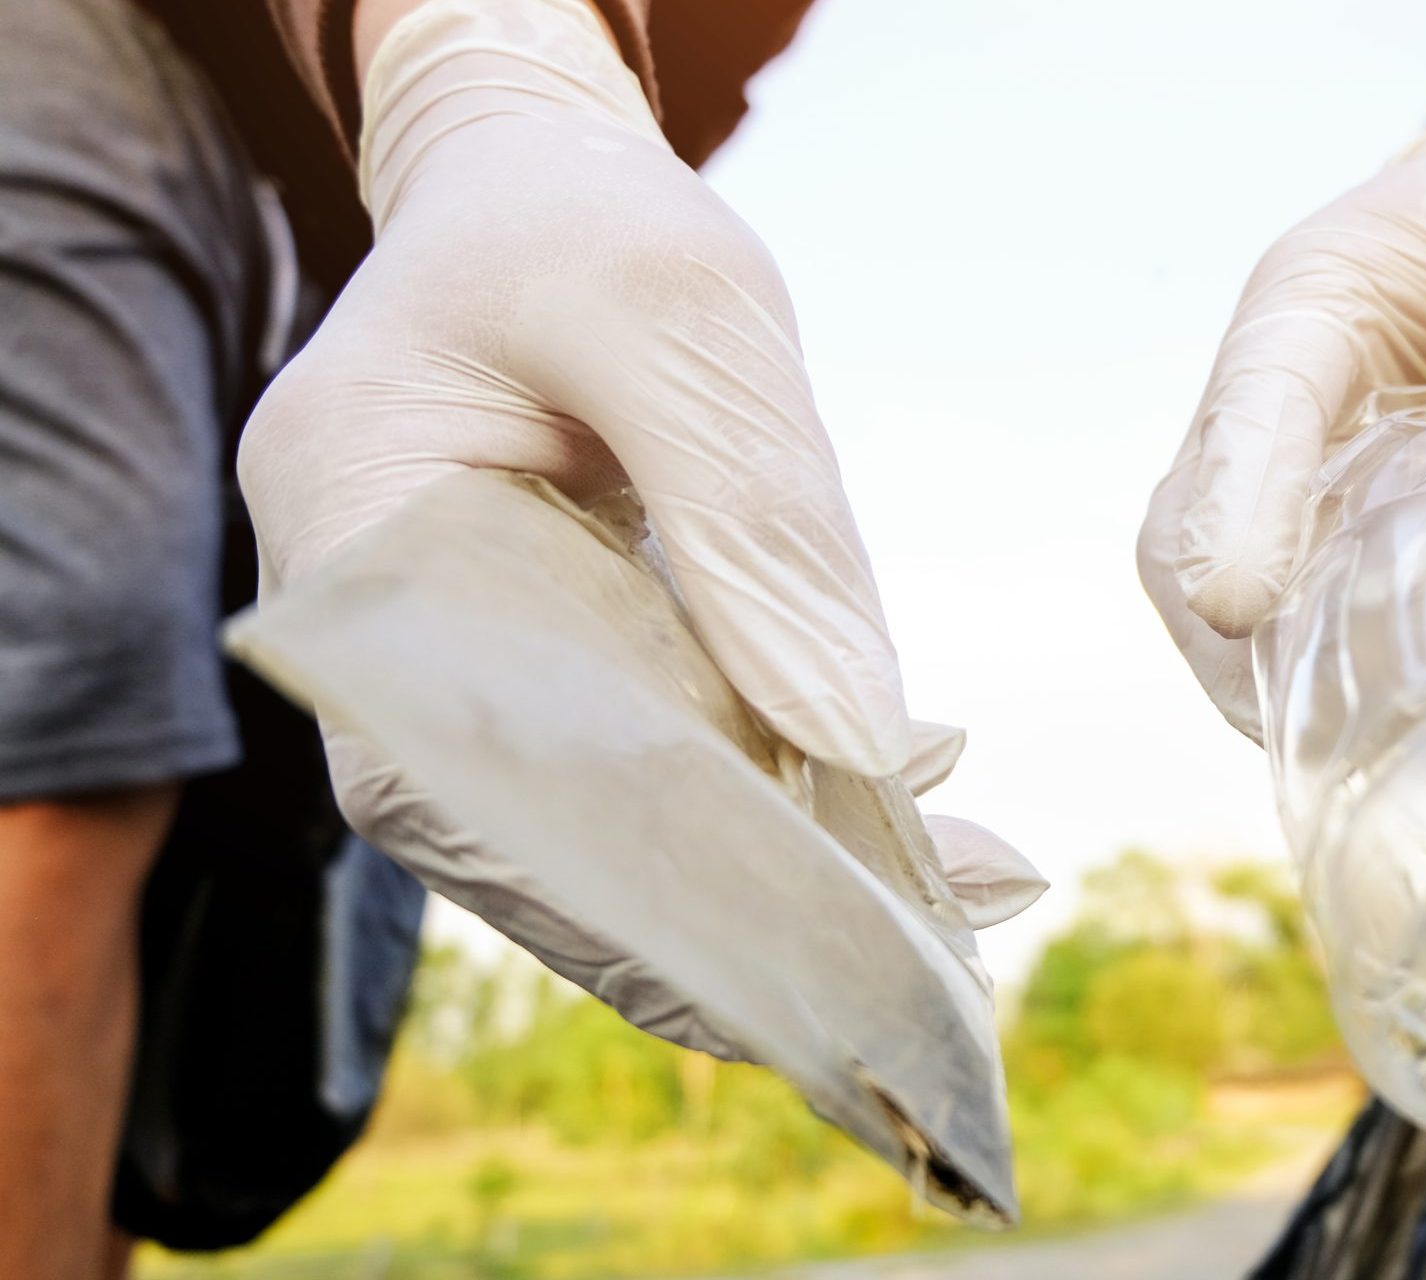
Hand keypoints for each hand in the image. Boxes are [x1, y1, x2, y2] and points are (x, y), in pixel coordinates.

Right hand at [237, 0, 1038, 1045]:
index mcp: (354, 540)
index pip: (455, 776)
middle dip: (730, 914)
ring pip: (615, 817)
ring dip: (782, 873)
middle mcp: (388, 639)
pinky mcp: (562, 665)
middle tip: (913, 958)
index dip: (610, 889)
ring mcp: (469, 665)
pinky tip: (932, 814)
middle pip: (541, 835)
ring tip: (964, 900)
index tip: (776, 952)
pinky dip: (788, 792)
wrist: (546, 196)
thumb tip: (853, 740)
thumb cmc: (586, 225)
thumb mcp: (683, 315)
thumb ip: (757, 517)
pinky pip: (662, 758)